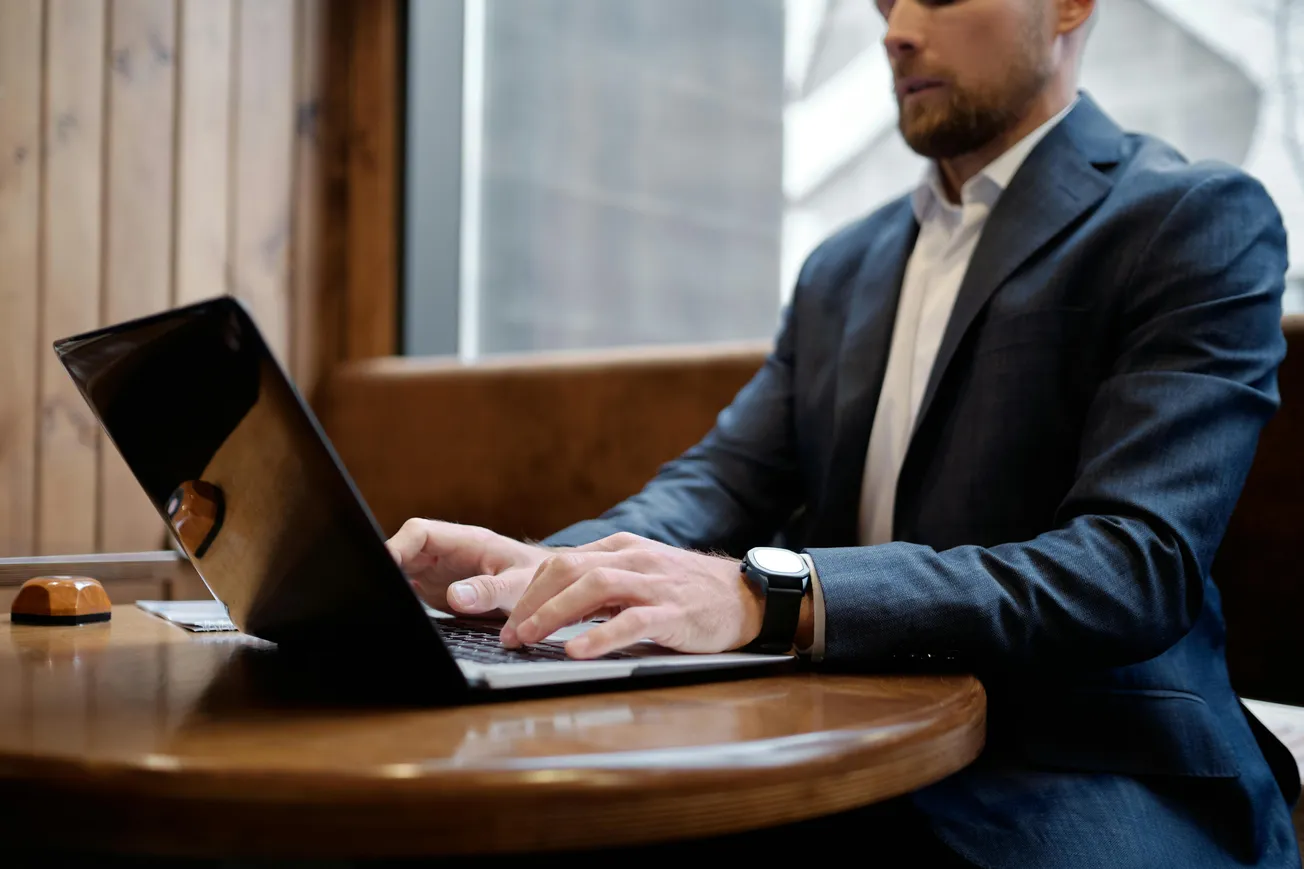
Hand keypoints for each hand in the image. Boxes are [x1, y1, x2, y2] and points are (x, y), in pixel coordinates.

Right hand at [386, 519, 545, 616]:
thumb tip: (457, 596)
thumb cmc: (537, 577)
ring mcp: (439, 571)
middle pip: (404, 551)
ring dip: (392, 583)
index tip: (386, 565)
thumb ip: (490, 590)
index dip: (397, 546)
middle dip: (387, 566)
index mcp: (465, 541)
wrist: (548, 588)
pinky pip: (411, 590)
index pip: (419, 532)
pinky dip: (402, 599)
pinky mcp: (437, 591)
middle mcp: (447, 553)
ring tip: (383, 603)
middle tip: (376, 589)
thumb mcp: (518, 585)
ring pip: (403, 570)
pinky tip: (397, 613)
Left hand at [502, 532, 764, 658]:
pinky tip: (578, 651)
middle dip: (531, 603)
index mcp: (620, 549)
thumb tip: (551, 610)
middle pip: (567, 570)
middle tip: (510, 635)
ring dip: (554, 614)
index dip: (528, 593)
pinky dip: (600, 635)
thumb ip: (600, 589)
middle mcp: (633, 558)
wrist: (746, 596)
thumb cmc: (686, 592)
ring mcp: (654, 583)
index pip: (559, 562)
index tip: (507, 621)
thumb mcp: (639, 579)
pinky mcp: (674, 612)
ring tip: (530, 638)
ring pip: (593, 587)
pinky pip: (631, 620)